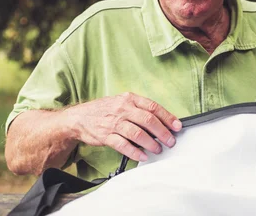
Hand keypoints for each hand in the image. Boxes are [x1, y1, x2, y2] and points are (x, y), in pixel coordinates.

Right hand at [67, 92, 181, 161]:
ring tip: (158, 149)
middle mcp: (122, 109)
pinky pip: (123, 145)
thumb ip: (138, 110)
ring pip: (137, 133)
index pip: (152, 107)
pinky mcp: (106, 135)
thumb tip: (160, 122)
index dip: (167, 117)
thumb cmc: (104, 110)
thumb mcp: (121, 102)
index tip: (177, 126)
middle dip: (162, 132)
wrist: (78, 117)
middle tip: (170, 141)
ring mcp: (114, 122)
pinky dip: (135, 152)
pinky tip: (142, 156)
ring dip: (151, 143)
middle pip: (148, 120)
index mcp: (129, 99)